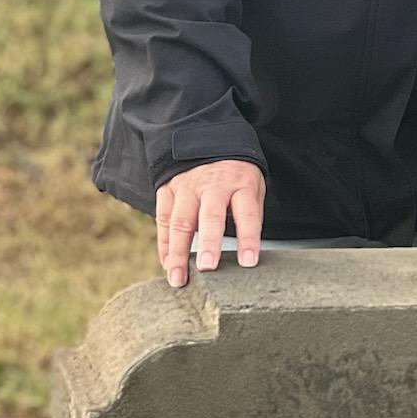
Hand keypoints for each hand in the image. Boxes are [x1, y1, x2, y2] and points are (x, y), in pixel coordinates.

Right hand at [155, 161, 264, 288]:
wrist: (206, 138)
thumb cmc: (235, 173)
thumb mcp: (252, 185)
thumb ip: (248, 214)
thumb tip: (246, 254)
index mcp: (240, 183)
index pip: (246, 213)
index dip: (248, 238)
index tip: (248, 262)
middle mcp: (212, 185)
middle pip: (210, 216)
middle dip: (208, 243)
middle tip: (207, 267)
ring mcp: (187, 187)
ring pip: (180, 221)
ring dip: (178, 253)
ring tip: (178, 279)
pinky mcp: (168, 190)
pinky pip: (164, 220)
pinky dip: (165, 245)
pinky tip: (168, 266)